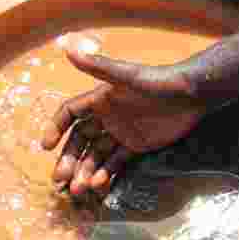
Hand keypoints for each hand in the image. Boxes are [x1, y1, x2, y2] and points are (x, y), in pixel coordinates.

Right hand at [40, 48, 210, 196]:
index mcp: (99, 99)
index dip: (56, 128)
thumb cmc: (159, 81)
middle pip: (79, 140)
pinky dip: (105, 173)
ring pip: (95, 155)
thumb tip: (68, 49)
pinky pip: (115, 162)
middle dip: (69, 158)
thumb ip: (99, 66)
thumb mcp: (127, 76)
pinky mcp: (136, 146)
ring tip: (78, 189)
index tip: (47, 146)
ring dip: (84, 171)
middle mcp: (106, 116)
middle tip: (60, 178)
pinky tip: (98, 184)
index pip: (70, 114)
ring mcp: (120, 133)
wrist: (192, 95)